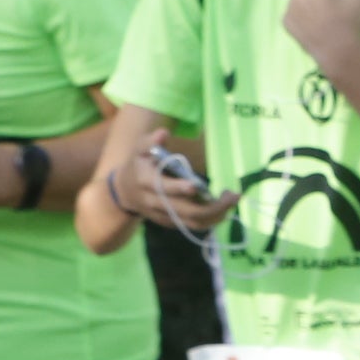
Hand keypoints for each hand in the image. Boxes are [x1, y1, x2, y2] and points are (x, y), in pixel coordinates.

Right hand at [115, 134, 238, 235]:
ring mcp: (165, 216)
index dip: (179, 188)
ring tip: (232, 200)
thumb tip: (163, 133)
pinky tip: (224, 207)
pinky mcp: (172, 223)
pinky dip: (211, 219)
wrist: (126, 193)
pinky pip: (194, 225)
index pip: (164, 189)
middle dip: (213, 207)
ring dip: (217, 215)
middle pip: (187, 211)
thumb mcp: (138, 149)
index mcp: (146, 182)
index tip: (196, 185)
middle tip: (233, 196)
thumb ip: (150, 141)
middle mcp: (156, 203)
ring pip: (194, 222)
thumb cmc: (137, 165)